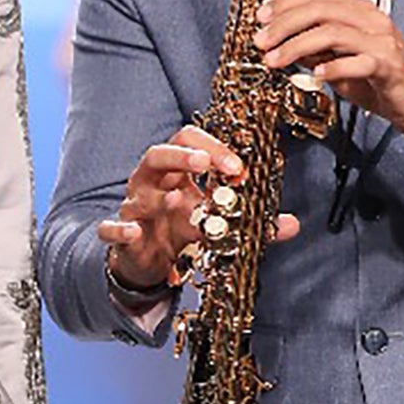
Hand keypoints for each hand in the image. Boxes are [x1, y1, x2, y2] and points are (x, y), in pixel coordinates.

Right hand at [99, 134, 299, 295]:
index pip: (189, 141)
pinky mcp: (120, 236)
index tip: (239, 168)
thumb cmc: (180, 229)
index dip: (212, 148)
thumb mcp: (216, 224)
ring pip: (138, 191)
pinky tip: (135, 232)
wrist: (145, 261)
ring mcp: (133, 207)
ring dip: (158, 195)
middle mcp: (152, 182)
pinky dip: (120, 230)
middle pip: (158, 155)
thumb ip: (252, 223)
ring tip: (179, 199)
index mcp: (177, 172)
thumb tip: (292, 224)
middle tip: (206, 164)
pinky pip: (112, 229)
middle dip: (182, 156)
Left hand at [255, 0, 403, 147]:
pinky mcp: (390, 67)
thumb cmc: (383, 82)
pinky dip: (333, 67)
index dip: (286, 1)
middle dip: (284, 23)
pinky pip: (358, 62)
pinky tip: (315, 76)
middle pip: (321, 8)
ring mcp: (383, 41)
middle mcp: (372, 20)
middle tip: (260, 41)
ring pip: (332, 31)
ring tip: (275, 61)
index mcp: (360, 12)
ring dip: (297, 46)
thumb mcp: (342, 63)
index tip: (261, 17)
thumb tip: (283, 43)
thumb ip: (316, 51)